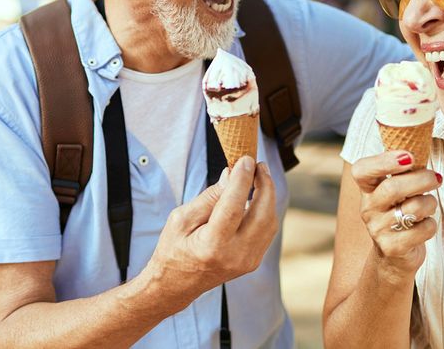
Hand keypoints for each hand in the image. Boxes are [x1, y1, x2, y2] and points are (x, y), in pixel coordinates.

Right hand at [143, 156, 277, 306]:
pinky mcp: (252, 261)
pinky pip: (266, 231)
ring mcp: (247, 261)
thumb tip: (231, 174)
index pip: (234, 206)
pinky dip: (265, 210)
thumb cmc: (174, 249)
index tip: (247, 160)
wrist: (176, 284)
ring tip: (258, 176)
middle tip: (258, 165)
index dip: (243, 180)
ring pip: (269, 222)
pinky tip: (256, 196)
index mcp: (212, 246)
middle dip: (265, 185)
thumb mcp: (181, 219)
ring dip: (267, 196)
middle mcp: (235, 256)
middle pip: (262, 214)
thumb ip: (209, 197)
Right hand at [350, 151, 440, 280]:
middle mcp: (368, 209)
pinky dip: (431, 225)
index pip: (362, 170)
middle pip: (393, 188)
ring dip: (430, 203)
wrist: (395, 255)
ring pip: (413, 208)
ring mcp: (378, 230)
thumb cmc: (401, 212)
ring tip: (428, 205)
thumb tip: (421, 142)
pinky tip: (424, 225)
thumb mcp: (397, 191)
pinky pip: (423, 229)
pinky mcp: (392, 248)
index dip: (384, 161)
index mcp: (368, 190)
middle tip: (436, 178)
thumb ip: (404, 170)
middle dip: (421, 180)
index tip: (408, 157)